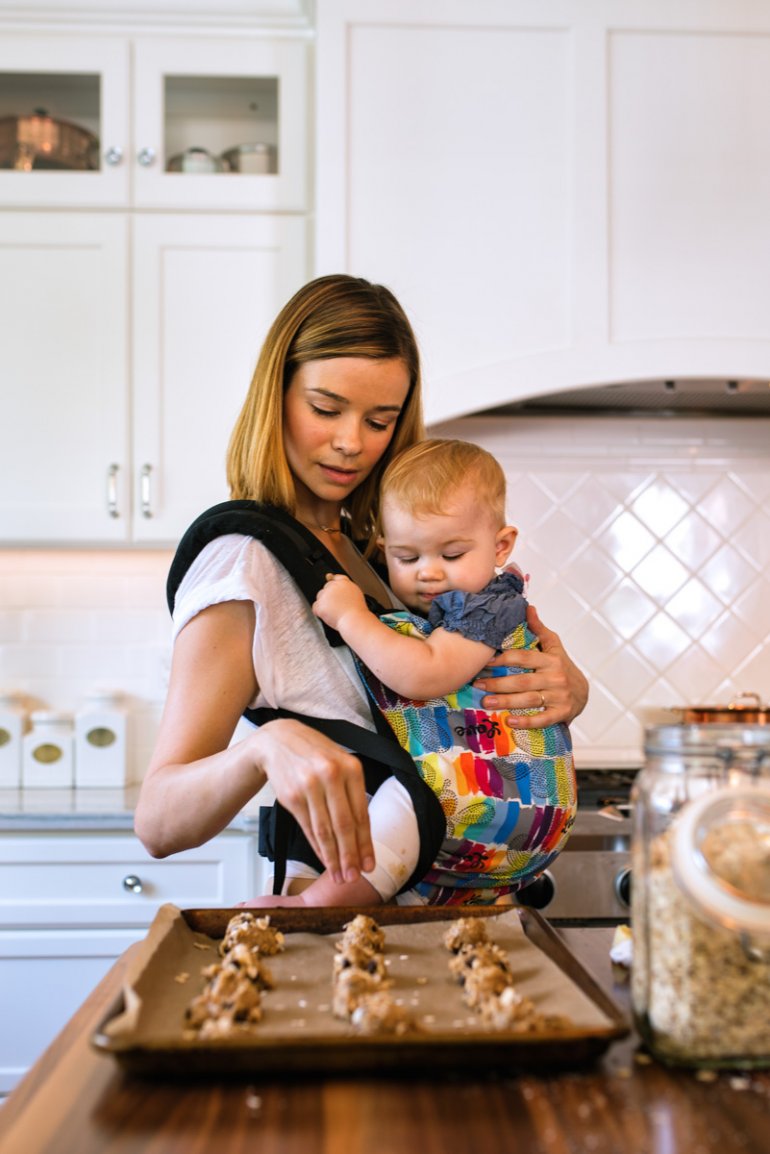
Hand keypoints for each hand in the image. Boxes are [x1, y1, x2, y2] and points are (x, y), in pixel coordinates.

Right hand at [251, 718, 374, 883]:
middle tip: (355, 877)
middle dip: (351, 856)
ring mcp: (309, 786)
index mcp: (351, 768)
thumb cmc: (314, 753)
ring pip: (325, 831)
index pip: (361, 814)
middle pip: (344, 825)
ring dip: (334, 858)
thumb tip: (362, 834)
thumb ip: (352, 792)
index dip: (365, 843)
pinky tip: (324, 860)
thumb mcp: (339, 762)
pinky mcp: (291, 797)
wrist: (278, 740)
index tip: (370, 864)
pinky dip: (317, 847)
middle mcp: (331, 776)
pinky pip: (308, 828)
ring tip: (340, 876)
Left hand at [312, 573, 367, 630]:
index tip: (331, 582)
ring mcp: (325, 595)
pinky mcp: (320, 605)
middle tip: (337, 605)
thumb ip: (345, 585)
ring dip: (324, 604)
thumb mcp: (355, 593)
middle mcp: (333, 586)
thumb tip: (331, 578)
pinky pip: (315, 607)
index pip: (336, 577)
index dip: (333, 581)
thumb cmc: (356, 610)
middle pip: (326, 588)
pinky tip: (328, 615)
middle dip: (329, 596)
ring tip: (334, 611)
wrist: (353, 619)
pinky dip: (319, 612)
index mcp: (344, 582)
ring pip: (320, 597)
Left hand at [473, 604, 587, 726]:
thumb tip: (527, 607)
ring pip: (530, 700)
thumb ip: (539, 629)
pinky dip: (526, 722)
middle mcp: (556, 677)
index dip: (504, 659)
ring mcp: (560, 697)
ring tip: (486, 702)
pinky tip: (509, 721)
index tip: (485, 661)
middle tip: (478, 684)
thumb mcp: (554, 646)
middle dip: (499, 683)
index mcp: (551, 659)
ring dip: (506, 702)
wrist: (583, 692)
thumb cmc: (562, 666)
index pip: (525, 657)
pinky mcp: (562, 714)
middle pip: (523, 681)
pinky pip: (543, 719)